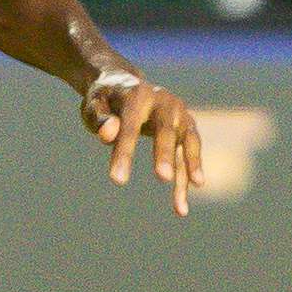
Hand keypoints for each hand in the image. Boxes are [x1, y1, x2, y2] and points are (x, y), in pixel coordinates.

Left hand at [82, 69, 205, 216]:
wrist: (126, 84)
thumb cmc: (106, 99)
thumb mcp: (94, 104)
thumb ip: (99, 118)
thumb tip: (108, 134)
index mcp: (138, 95)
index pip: (130, 125)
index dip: (125, 152)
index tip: (117, 180)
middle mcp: (164, 102)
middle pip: (166, 130)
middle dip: (164, 154)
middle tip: (162, 178)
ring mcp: (180, 115)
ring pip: (188, 141)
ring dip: (192, 163)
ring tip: (197, 185)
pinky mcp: (186, 129)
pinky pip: (188, 156)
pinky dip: (188, 178)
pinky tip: (181, 207)